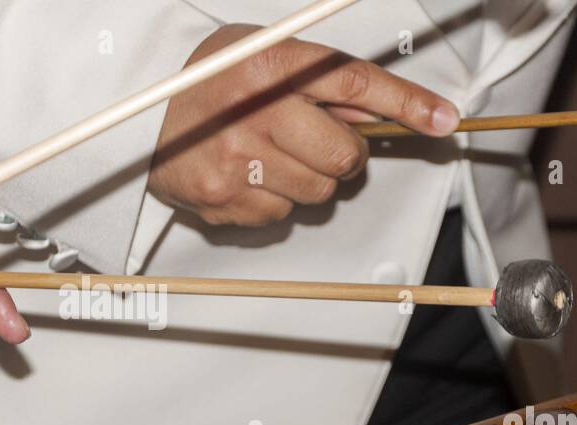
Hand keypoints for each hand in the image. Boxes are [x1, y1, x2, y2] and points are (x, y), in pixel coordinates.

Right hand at [147, 24, 460, 226]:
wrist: (130, 119)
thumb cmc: (211, 85)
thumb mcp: (264, 58)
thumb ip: (326, 84)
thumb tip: (403, 117)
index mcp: (266, 64)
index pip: (354, 83)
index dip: (406, 104)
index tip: (446, 121)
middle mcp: (252, 110)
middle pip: (345, 156)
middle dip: (341, 154)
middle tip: (310, 139)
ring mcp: (235, 160)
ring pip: (319, 192)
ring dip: (307, 179)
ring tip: (269, 154)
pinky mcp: (223, 200)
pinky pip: (283, 214)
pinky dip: (273, 200)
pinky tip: (245, 175)